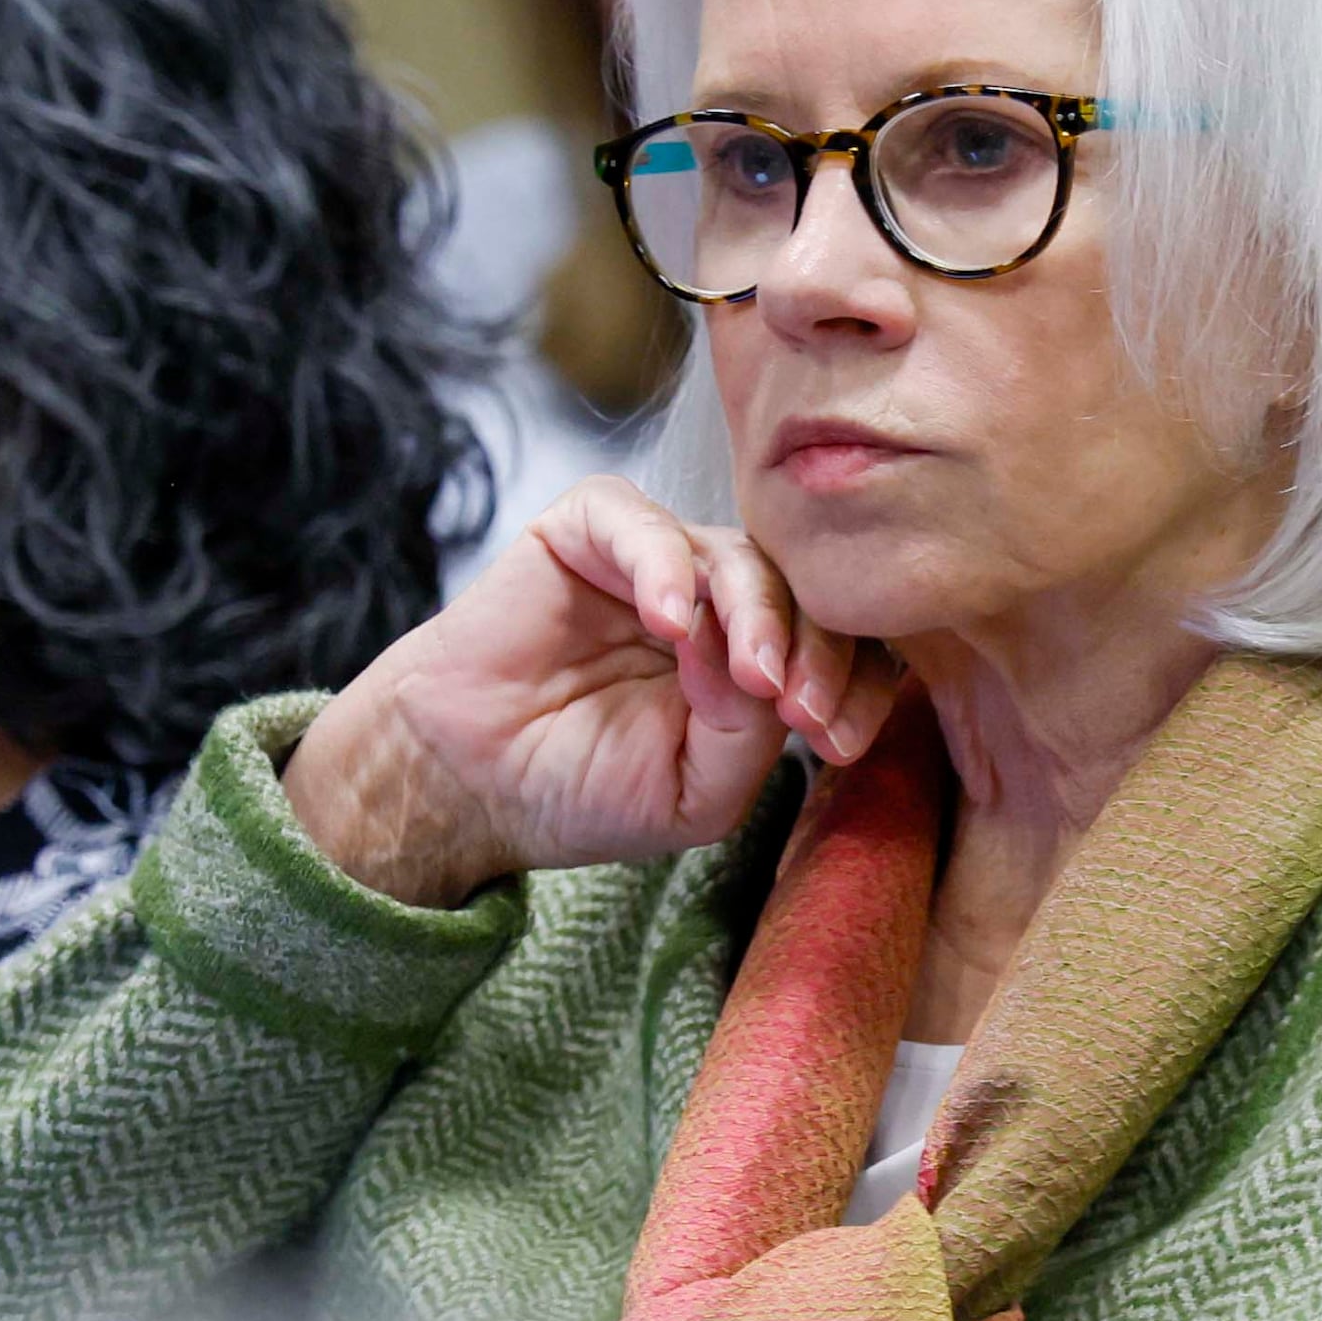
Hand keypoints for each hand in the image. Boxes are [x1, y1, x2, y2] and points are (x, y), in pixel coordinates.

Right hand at [285, 478, 898, 906]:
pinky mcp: (590, 530)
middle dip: (817, 653)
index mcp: (754, 660)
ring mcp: (659, 561)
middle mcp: (719, 600)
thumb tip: (761, 665)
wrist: (467, 780)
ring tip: (746, 676)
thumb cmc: (580, 788)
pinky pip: (645, 527)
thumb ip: (751, 735)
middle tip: (801, 711)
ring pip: (740, 555)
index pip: (838, 645)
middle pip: (804, 593)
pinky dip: (668, 571)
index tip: (836, 742)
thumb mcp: (697, 793)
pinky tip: (670, 625)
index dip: (854, 685)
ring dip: (755, 616)